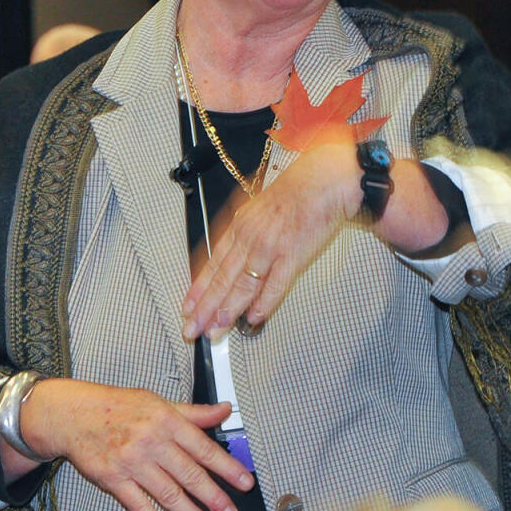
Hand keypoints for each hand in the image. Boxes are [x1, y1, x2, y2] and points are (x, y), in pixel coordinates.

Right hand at [14, 379, 254, 510]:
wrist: (73, 415)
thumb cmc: (118, 407)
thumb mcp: (158, 402)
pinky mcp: (112, 479)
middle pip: (190, 475)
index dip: (227, 468)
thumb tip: (225, 410)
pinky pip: (138, 505)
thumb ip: (194, 413)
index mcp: (166, 420)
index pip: (204, 448)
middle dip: (215, 499)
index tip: (245, 484)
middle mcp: (151, 441)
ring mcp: (131, 462)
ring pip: (168, 494)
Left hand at [182, 142, 360, 340]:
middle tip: (192, 329)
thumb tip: (232, 261)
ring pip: (243, 284)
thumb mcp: (257, 210)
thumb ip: (244, 235)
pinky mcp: (292, 254)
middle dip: (205, 307)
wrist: (322, 181)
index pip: (212, 264)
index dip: (198, 290)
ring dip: (228, 310)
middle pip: (222, 278)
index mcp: (239, 227)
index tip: (188, 309)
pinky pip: (276, 283)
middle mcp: (249, 238)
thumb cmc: (294, 194)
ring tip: (216, 329)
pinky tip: (254, 318)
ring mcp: (269, 247)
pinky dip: (264, 302)